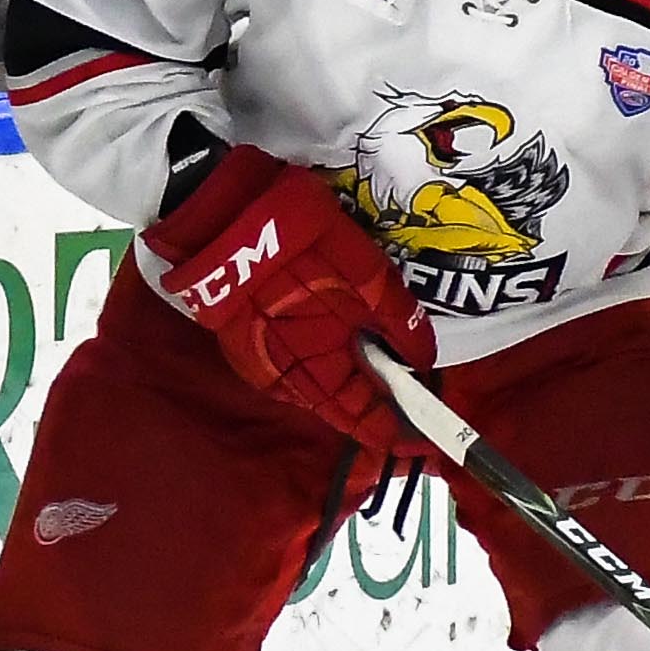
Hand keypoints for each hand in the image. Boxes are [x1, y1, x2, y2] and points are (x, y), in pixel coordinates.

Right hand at [141, 145, 437, 452]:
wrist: (221, 213)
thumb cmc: (300, 240)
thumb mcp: (366, 273)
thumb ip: (400, 320)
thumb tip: (425, 361)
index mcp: (320, 370)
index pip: (366, 422)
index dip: (399, 430)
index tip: (428, 438)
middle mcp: (287, 379)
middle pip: (342, 407)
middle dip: (376, 405)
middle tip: (411, 396)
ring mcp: (263, 363)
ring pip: (318, 387)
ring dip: (349, 382)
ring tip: (381, 368)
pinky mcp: (247, 343)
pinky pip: (295, 367)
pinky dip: (322, 363)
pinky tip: (340, 344)